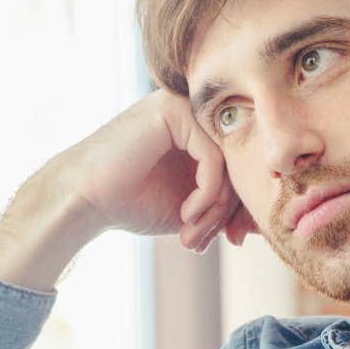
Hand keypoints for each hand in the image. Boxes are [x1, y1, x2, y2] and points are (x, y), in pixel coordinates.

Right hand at [0, 91, 253, 289]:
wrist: (83, 200)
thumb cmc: (131, 202)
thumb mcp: (192, 207)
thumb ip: (226, 204)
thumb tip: (266, 220)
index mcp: (200, 130)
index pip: (242, 164)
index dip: (242, 206)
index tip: (232, 240)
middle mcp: (195, 112)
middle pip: (240, 162)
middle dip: (230, 212)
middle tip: (212, 242)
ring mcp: (184, 107)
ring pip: (229, 162)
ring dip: (216, 209)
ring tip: (193, 235)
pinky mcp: (173, 111)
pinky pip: (213, 158)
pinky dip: (206, 195)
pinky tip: (186, 215)